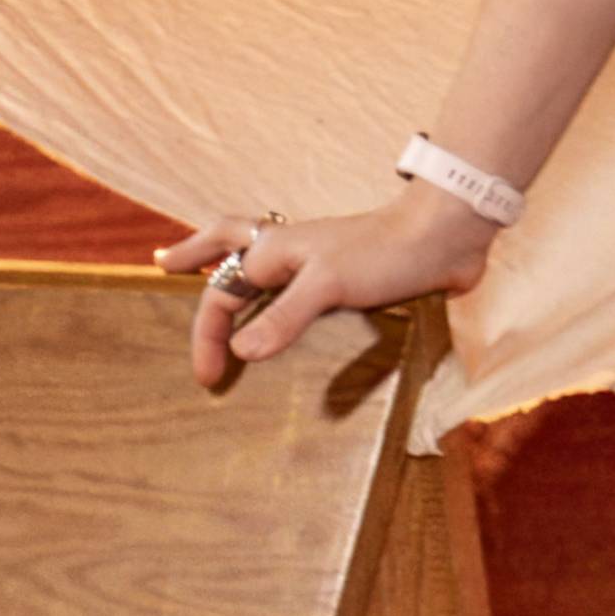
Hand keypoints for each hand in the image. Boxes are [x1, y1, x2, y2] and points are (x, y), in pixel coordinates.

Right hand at [164, 184, 493, 394]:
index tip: (209, 378)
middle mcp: (292, 254)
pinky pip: (305, 296)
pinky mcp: (352, 283)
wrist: (449, 237)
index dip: (208, 337)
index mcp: (275, 249)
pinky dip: (285, 306)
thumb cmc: (386, 252)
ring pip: (265, 269)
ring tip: (216, 287)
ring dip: (238, 279)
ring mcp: (321, 266)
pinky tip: (286, 325)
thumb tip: (242, 351)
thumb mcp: (328, 284)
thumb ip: (285, 317)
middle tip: (165, 263)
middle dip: (196, 254)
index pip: (222, 295)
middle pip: (229, 244)